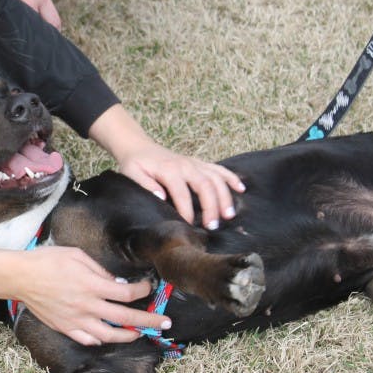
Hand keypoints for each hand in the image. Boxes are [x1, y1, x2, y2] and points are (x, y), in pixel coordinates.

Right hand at [0, 246, 171, 345]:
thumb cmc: (47, 260)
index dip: (144, 291)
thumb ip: (99, 270)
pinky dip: (101, 339)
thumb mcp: (77, 256)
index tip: (149, 288)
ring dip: (129, 335)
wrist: (20, 277)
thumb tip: (116, 283)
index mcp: (92, 285)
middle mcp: (88, 306)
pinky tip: (108, 335)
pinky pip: (88, 339)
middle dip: (150, 320)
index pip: (127, 294)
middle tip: (165, 322)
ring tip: (139, 333)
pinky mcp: (65, 327)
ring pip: (110, 335)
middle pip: (126, 318)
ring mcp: (76, 320)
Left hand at [88, 104, 244, 228]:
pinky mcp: (199, 163)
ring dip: (225, 196)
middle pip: (205, 185)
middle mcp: (185, 165)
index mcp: (169, 170)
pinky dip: (231, 177)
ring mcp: (194, 163)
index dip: (186, 211)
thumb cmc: (135, 163)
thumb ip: (145, 185)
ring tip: (229, 215)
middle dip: (212, 206)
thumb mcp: (132, 174)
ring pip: (216, 178)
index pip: (181, 193)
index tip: (189, 226)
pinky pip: (219, 169)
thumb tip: (161, 197)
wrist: (138, 146)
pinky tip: (241, 189)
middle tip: (213, 226)